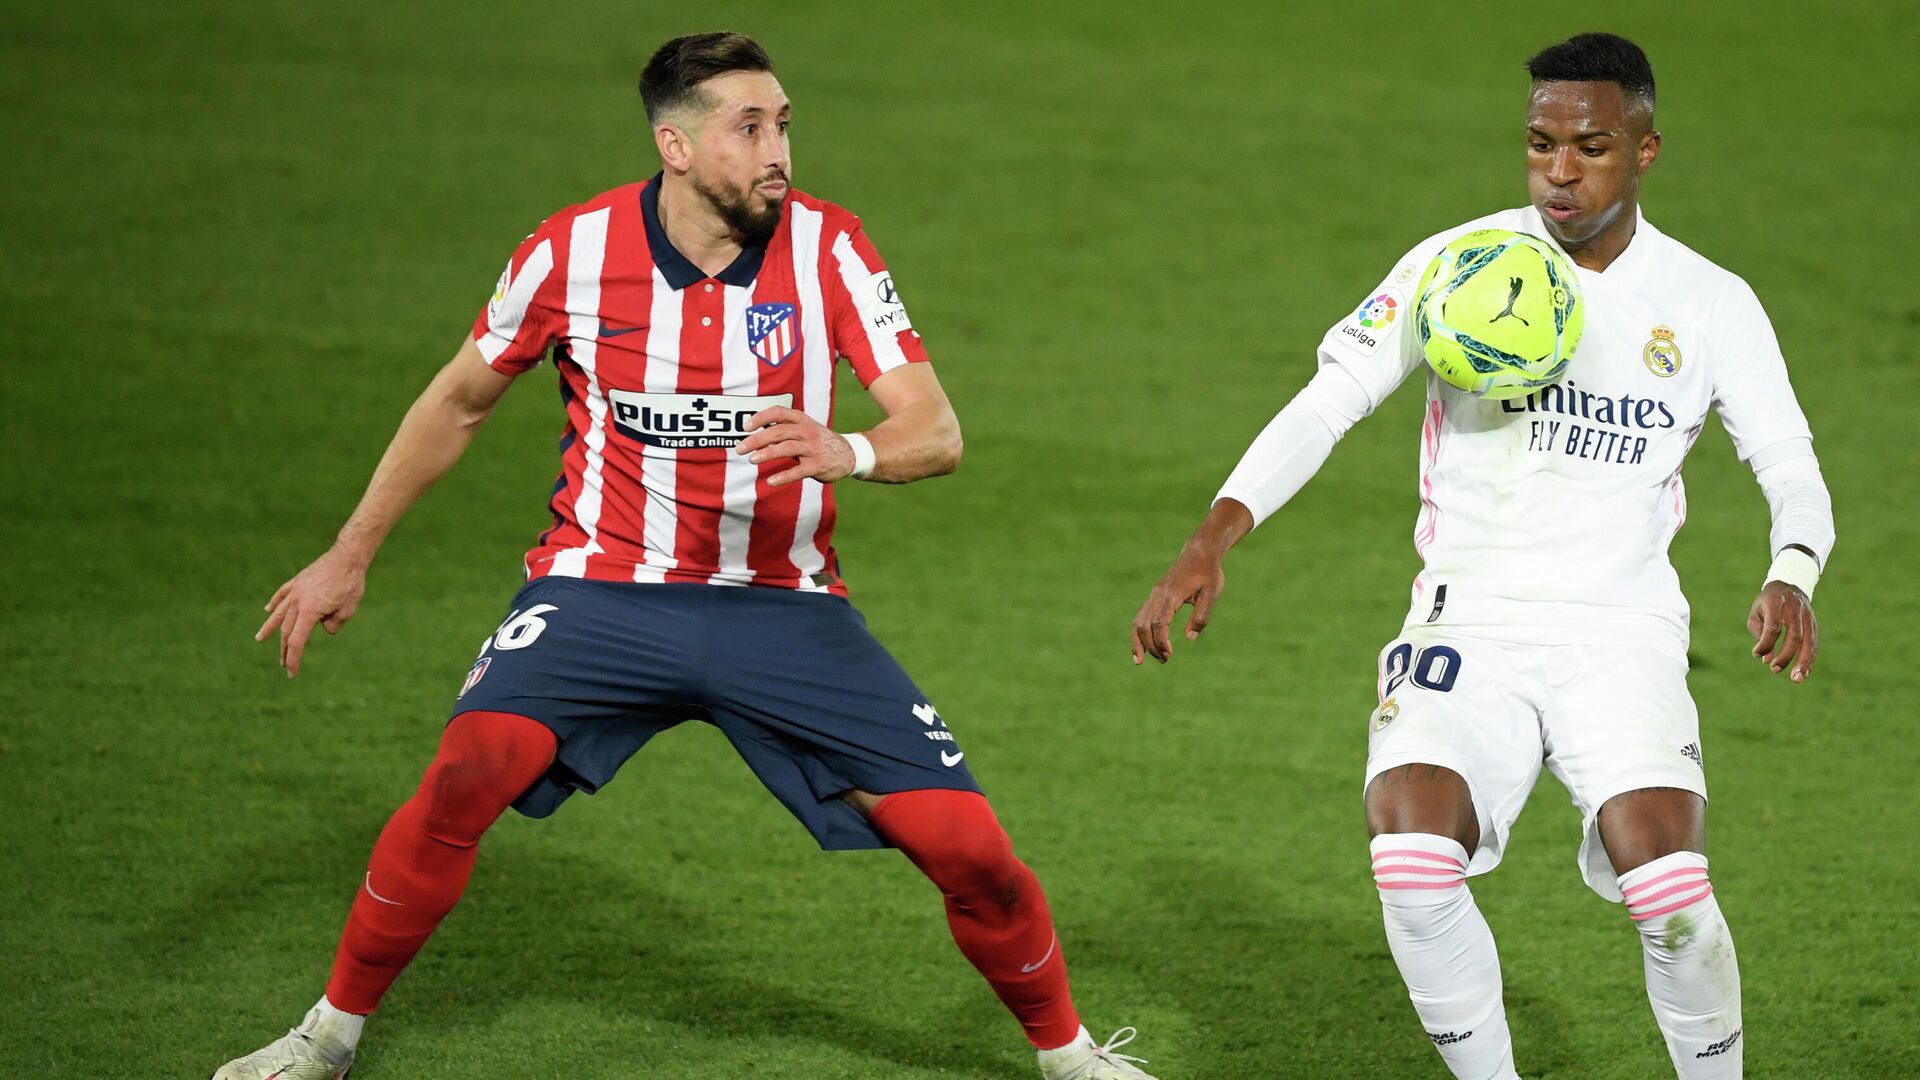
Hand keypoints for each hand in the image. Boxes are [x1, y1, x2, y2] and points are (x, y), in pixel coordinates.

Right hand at [255, 546, 368, 677]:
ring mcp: (296, 590)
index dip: (294, 659)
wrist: (348, 557)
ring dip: (269, 628)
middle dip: (286, 649)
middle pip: (287, 630)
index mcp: (309, 612)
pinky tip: (268, 609)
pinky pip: (282, 594)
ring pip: (279, 613)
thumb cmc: (350, 584)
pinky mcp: (298, 580)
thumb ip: (334, 624)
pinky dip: (275, 602)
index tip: (292, 673)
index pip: (297, 642)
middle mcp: (298, 602)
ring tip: (259, 639)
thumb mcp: (348, 610)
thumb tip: (323, 628)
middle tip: (284, 663)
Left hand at [735, 406, 854, 486]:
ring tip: (752, 459)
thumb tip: (755, 434)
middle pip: (778, 432)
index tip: (745, 426)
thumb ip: (782, 430)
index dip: (761, 417)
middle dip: (756, 440)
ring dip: (767, 453)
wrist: (849, 454)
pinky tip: (771, 482)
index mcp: (801, 420)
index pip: (778, 412)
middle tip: (740, 449)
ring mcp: (813, 448)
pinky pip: (799, 471)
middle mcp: (807, 431)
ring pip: (786, 448)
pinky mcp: (818, 465)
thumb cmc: (818, 441)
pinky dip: (784, 476)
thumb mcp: (803, 429)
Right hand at [1131, 539, 1227, 665]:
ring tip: (1140, 661)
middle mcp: (1158, 595)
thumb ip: (1201, 615)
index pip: (1160, 622)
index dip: (1161, 641)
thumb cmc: (1208, 573)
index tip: (1170, 654)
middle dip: (1150, 645)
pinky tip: (1141, 647)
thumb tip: (1190, 638)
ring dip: (1139, 642)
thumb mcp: (1212, 594)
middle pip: (1144, 624)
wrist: (1199, 552)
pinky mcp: (1155, 596)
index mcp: (1172, 595)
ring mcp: (1154, 595)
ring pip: (1137, 621)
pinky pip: (1141, 616)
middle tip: (1164, 660)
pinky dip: (1138, 632)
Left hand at [1746, 579, 1817, 681]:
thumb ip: (1759, 634)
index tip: (1756, 654)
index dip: (1765, 643)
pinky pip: (1814, 643)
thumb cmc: (1767, 603)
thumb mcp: (1756, 612)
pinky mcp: (1814, 624)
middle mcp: (1795, 610)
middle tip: (1774, 670)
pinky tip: (1805, 673)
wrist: (1789, 586)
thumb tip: (1765, 659)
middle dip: (1786, 656)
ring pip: (1809, 642)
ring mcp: (1808, 617)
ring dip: (1803, 662)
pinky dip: (1810, 659)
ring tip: (1796, 679)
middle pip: (1794, 636)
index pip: (1773, 627)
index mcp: (1776, 604)